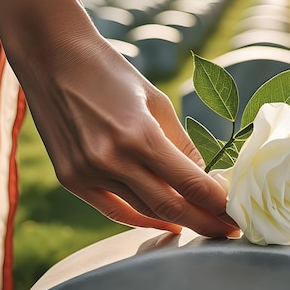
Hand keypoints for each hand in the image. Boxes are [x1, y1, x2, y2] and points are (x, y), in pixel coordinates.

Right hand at [0, 0, 239, 237]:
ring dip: (174, 221)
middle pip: (169, 207)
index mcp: (140, 135)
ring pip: (142, 212)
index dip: (217, 204)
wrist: (53, 57)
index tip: (236, 214)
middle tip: (227, 232)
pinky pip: (112, 209)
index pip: (190, 183)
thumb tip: (206, 177)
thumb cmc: (112, 73)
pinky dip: (140, 219)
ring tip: (200, 224)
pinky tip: (163, 221)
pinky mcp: (70, 178)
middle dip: (204, 221)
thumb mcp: (156, 102)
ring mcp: (87, 172)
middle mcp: (112, 160)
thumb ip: (181, 144)